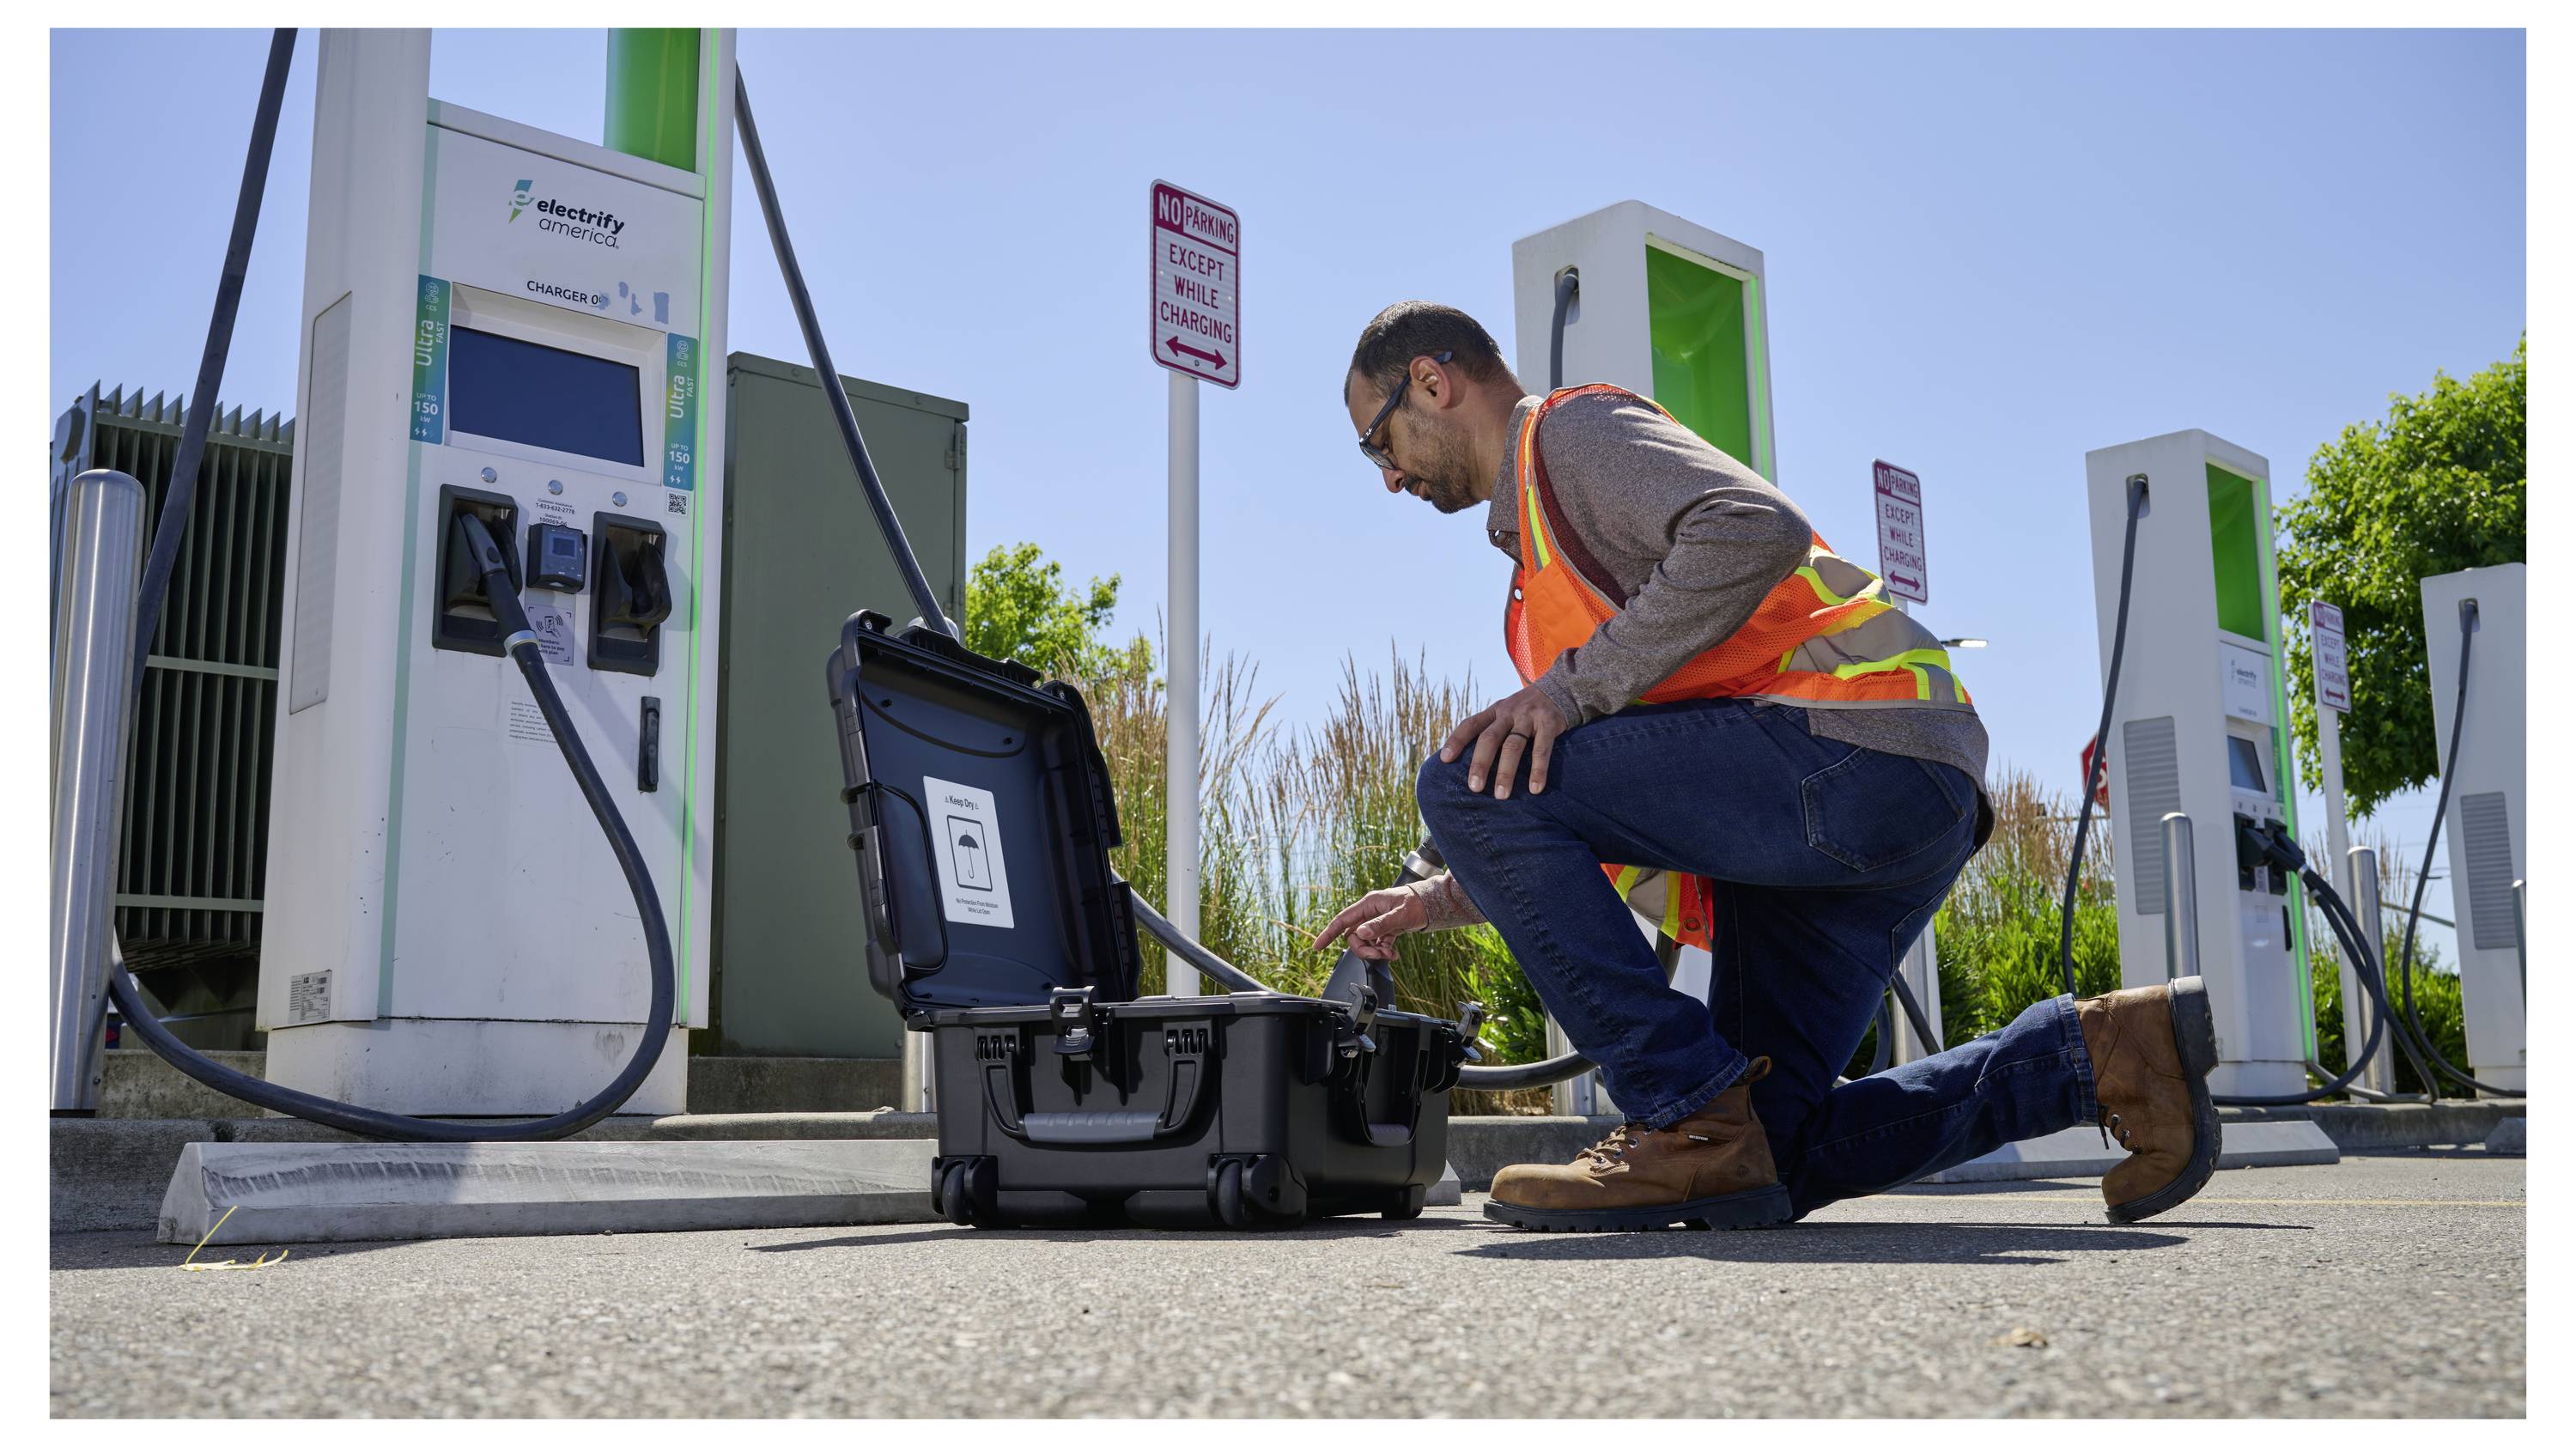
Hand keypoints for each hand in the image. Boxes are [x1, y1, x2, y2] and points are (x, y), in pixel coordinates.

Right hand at [1313, 887, 1427, 960]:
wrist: (1432, 904)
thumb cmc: (1417, 903)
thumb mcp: (1400, 915)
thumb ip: (1380, 924)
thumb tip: (1361, 933)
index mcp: (1369, 904)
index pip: (1343, 920)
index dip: (1328, 933)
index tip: (1317, 947)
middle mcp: (1370, 912)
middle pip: (1354, 936)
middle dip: (1364, 949)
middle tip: (1379, 955)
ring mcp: (1377, 921)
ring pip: (1365, 942)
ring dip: (1375, 952)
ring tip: (1390, 954)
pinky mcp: (1385, 929)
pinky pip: (1376, 944)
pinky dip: (1383, 952)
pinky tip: (1393, 954)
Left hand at [1441, 682, 1565, 798]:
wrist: (1561, 690)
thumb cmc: (1527, 711)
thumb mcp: (1507, 713)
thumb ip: (1492, 730)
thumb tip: (1469, 763)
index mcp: (1495, 712)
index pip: (1471, 724)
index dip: (1457, 740)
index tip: (1444, 759)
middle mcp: (1508, 713)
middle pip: (1489, 738)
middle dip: (1480, 763)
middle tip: (1474, 787)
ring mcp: (1528, 717)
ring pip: (1513, 746)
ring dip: (1506, 772)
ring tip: (1501, 795)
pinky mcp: (1549, 724)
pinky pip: (1541, 750)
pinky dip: (1538, 770)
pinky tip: (1535, 788)